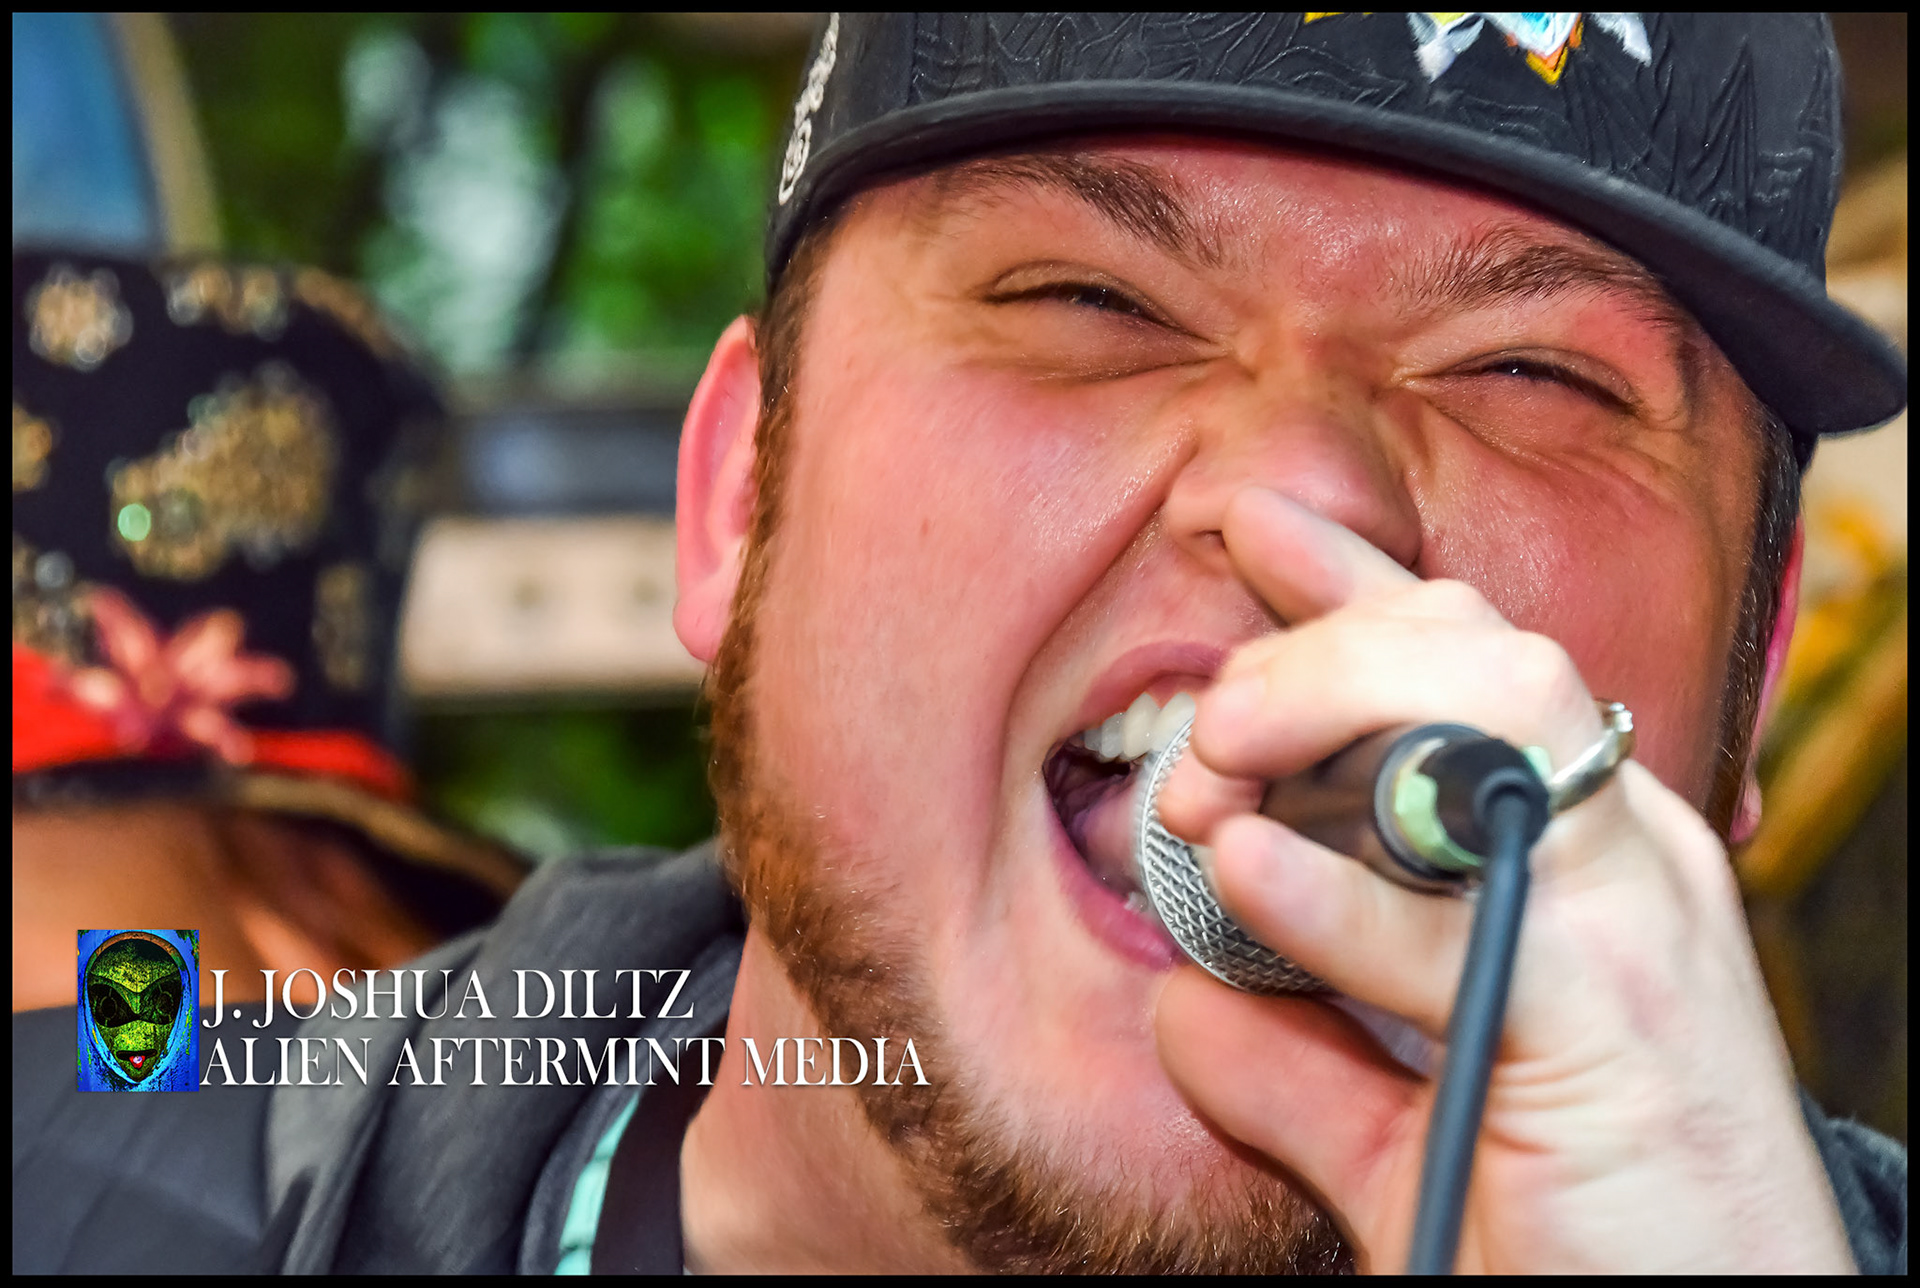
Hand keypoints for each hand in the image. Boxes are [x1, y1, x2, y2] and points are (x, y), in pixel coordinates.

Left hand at [1152, 487, 1853, 1273]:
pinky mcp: (1620, 1019)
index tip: (1241, 530)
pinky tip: (1245, 867)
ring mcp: (1632, 920)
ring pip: (1494, 707)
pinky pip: (1465, 913)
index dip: (1344, 582)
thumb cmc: (1586, 1235)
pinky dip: (1341, 889)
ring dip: (1326, 707)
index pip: (1460, 664)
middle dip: (1311, 648)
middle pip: (1470, 646)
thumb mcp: (1403, 1133)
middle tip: (1201, 725)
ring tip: (1215, 766)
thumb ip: (1296, 1060)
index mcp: (1573, 856)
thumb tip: (1182, 1000)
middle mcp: (1616, 854)